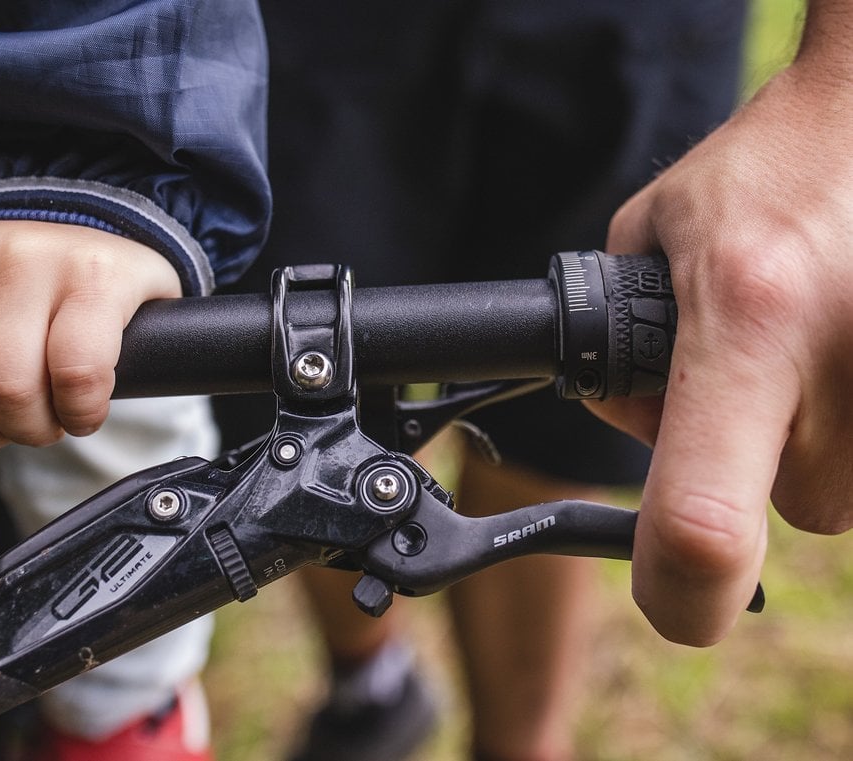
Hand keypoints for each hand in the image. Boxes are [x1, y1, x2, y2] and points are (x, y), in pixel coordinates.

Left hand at [0, 221, 180, 455]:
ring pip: (5, 387)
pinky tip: (83, 408)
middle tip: (3, 428)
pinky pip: (75, 372)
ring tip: (47, 418)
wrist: (106, 250)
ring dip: (30, 429)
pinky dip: (80, 411)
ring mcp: (28, 257)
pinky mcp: (93, 275)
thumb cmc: (23, 305)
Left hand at [594, 61, 852, 644]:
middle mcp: (848, 364)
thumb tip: (634, 433)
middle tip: (762, 355)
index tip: (675, 599)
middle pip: (791, 504)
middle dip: (757, 453)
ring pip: (849, 486)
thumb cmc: (766, 168)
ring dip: (820, 433)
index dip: (680, 594)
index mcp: (748, 323)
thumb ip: (620, 354)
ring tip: (818, 328)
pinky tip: (847, 336)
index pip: (704, 523)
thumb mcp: (650, 238)